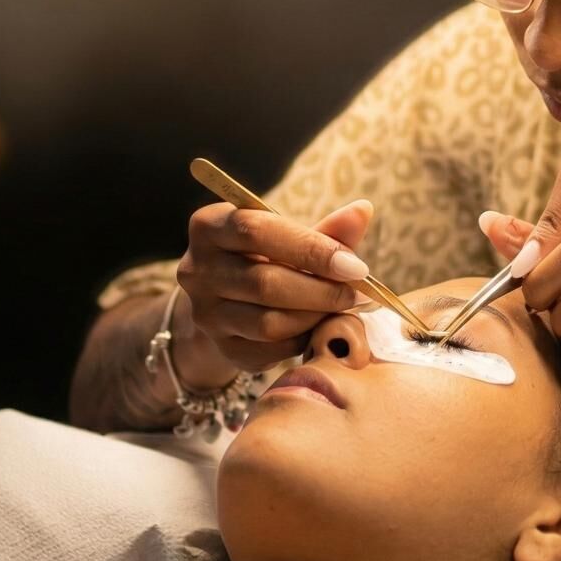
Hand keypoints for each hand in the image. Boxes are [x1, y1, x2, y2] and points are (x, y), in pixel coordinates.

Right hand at [174, 199, 372, 380]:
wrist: (234, 297)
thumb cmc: (271, 254)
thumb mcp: (292, 234)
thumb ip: (327, 227)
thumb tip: (363, 210)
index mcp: (210, 226)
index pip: (256, 232)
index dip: (310, 249)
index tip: (355, 265)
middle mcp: (196, 269)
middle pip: (264, 283)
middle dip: (321, 290)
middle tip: (357, 292)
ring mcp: (204, 313)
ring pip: (268, 323)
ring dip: (316, 316)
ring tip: (343, 306)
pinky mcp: (221, 347)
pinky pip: (270, 350)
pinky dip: (303, 339)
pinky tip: (320, 325)